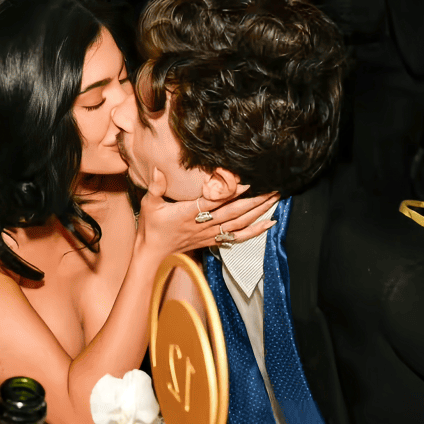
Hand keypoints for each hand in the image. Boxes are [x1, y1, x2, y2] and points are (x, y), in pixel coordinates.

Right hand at [136, 168, 277, 258]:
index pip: (214, 201)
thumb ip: (156, 187)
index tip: (248, 182)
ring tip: (274, 200)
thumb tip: (159, 170)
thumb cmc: (151, 228)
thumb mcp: (149, 204)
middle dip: (254, 200)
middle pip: (233, 212)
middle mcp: (202, 224)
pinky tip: (269, 224)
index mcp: (188, 213)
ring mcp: (209, 234)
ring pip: (239, 223)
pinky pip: (238, 237)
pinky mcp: (213, 240)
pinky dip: (255, 231)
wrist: (153, 254)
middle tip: (272, 188)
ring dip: (258, 212)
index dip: (231, 193)